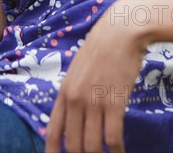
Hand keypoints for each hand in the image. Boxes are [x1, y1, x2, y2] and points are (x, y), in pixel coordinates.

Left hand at [45, 0, 146, 152]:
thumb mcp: (78, 68)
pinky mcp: (115, 102)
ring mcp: (94, 102)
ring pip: (92, 146)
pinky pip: (113, 138)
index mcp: (64, 91)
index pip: (53, 131)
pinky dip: (117, 151)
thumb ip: (73, 91)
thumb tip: (72, 114)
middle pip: (72, 144)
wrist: (120, 32)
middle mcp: (75, 99)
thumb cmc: (101, 47)